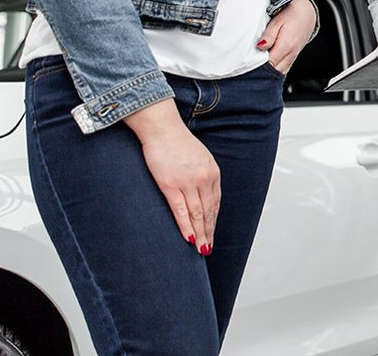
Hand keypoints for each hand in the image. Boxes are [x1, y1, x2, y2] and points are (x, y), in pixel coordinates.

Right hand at [123, 99, 219, 255]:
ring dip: (200, 234)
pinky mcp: (171, 185)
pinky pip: (181, 211)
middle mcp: (204, 179)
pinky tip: (189, 239)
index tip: (212, 233)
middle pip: (208, 212)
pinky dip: (186, 227)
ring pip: (197, 215)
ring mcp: (188, 183)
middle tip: (208, 248)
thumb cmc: (176, 142)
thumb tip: (202, 191)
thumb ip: (203, 175)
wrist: (162, 128)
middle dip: (209, 232)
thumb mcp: (199, 158)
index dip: (213, 220)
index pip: (215, 203)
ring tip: (201, 249)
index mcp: (213, 173)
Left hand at [257, 0, 317, 72]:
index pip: (270, 63)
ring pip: (279, 73)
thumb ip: (269, 36)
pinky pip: (284, 70)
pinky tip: (268, 67)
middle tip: (251, 66)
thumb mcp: (277, 22)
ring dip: (269, 72)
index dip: (258, 66)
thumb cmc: (290, 16)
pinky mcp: (293, 58)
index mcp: (286, 46)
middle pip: (274, 71)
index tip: (249, 63)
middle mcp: (291, 54)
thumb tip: (260, 46)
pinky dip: (275, 70)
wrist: (306, 14)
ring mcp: (293, 57)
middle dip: (262, 71)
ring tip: (258, 66)